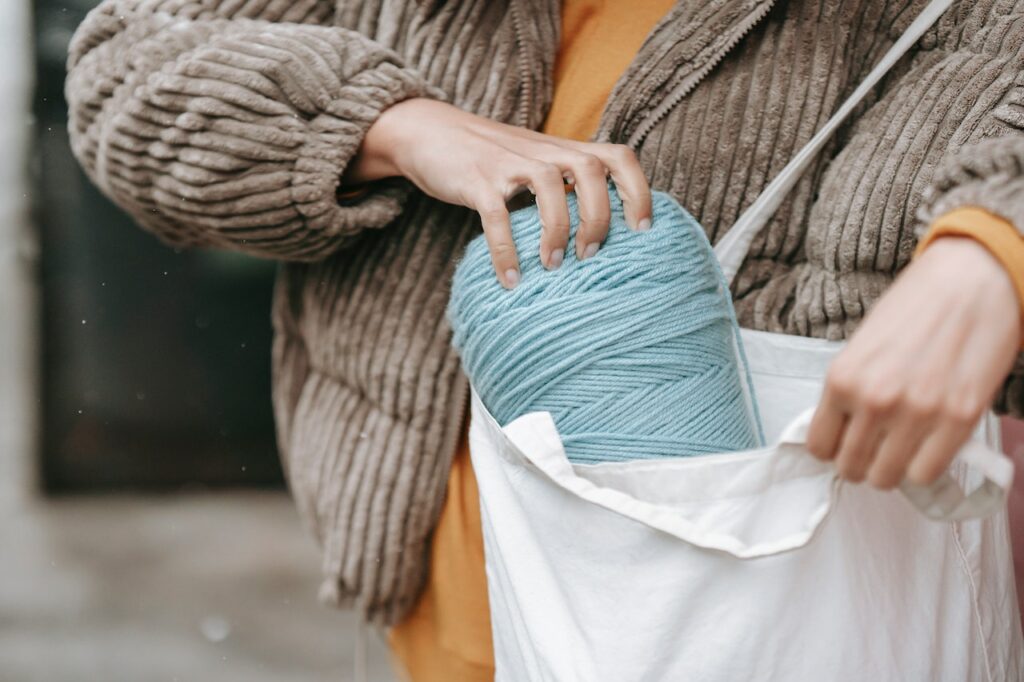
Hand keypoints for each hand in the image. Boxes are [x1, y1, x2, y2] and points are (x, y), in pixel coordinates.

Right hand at [344, 98, 651, 287]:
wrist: (428, 132)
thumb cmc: (489, 158)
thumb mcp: (534, 162)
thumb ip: (565, 185)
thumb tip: (599, 233)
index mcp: (563, 149)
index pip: (618, 157)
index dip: (638, 191)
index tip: (642, 231)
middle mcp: (543, 151)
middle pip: (592, 171)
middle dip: (599, 217)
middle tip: (590, 255)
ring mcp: (508, 162)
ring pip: (551, 185)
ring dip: (557, 231)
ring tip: (552, 267)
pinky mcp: (476, 179)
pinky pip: (497, 216)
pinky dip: (505, 251)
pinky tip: (509, 279)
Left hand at [806, 237, 1020, 488]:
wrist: (970, 281)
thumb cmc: (914, 308)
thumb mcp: (862, 348)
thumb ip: (849, 391)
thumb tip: (841, 434)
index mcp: (842, 379)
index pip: (820, 446)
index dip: (833, 449)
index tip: (846, 443)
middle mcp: (873, 400)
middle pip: (851, 468)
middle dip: (861, 462)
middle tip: (876, 448)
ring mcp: (916, 413)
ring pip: (887, 478)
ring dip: (892, 468)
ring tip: (901, 447)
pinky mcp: (959, 420)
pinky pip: (927, 474)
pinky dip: (925, 467)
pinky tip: (928, 445)